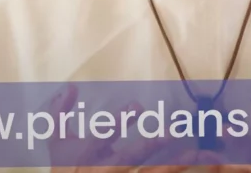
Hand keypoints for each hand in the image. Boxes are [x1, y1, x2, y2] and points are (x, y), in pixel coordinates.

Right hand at [43, 84, 194, 172]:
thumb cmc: (65, 168)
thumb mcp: (57, 141)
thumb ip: (60, 113)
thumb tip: (70, 87)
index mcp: (89, 153)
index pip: (105, 135)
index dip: (120, 122)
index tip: (137, 106)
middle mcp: (107, 169)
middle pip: (131, 157)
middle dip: (150, 144)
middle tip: (171, 131)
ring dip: (172, 165)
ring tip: (193, 152)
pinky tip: (193, 166)